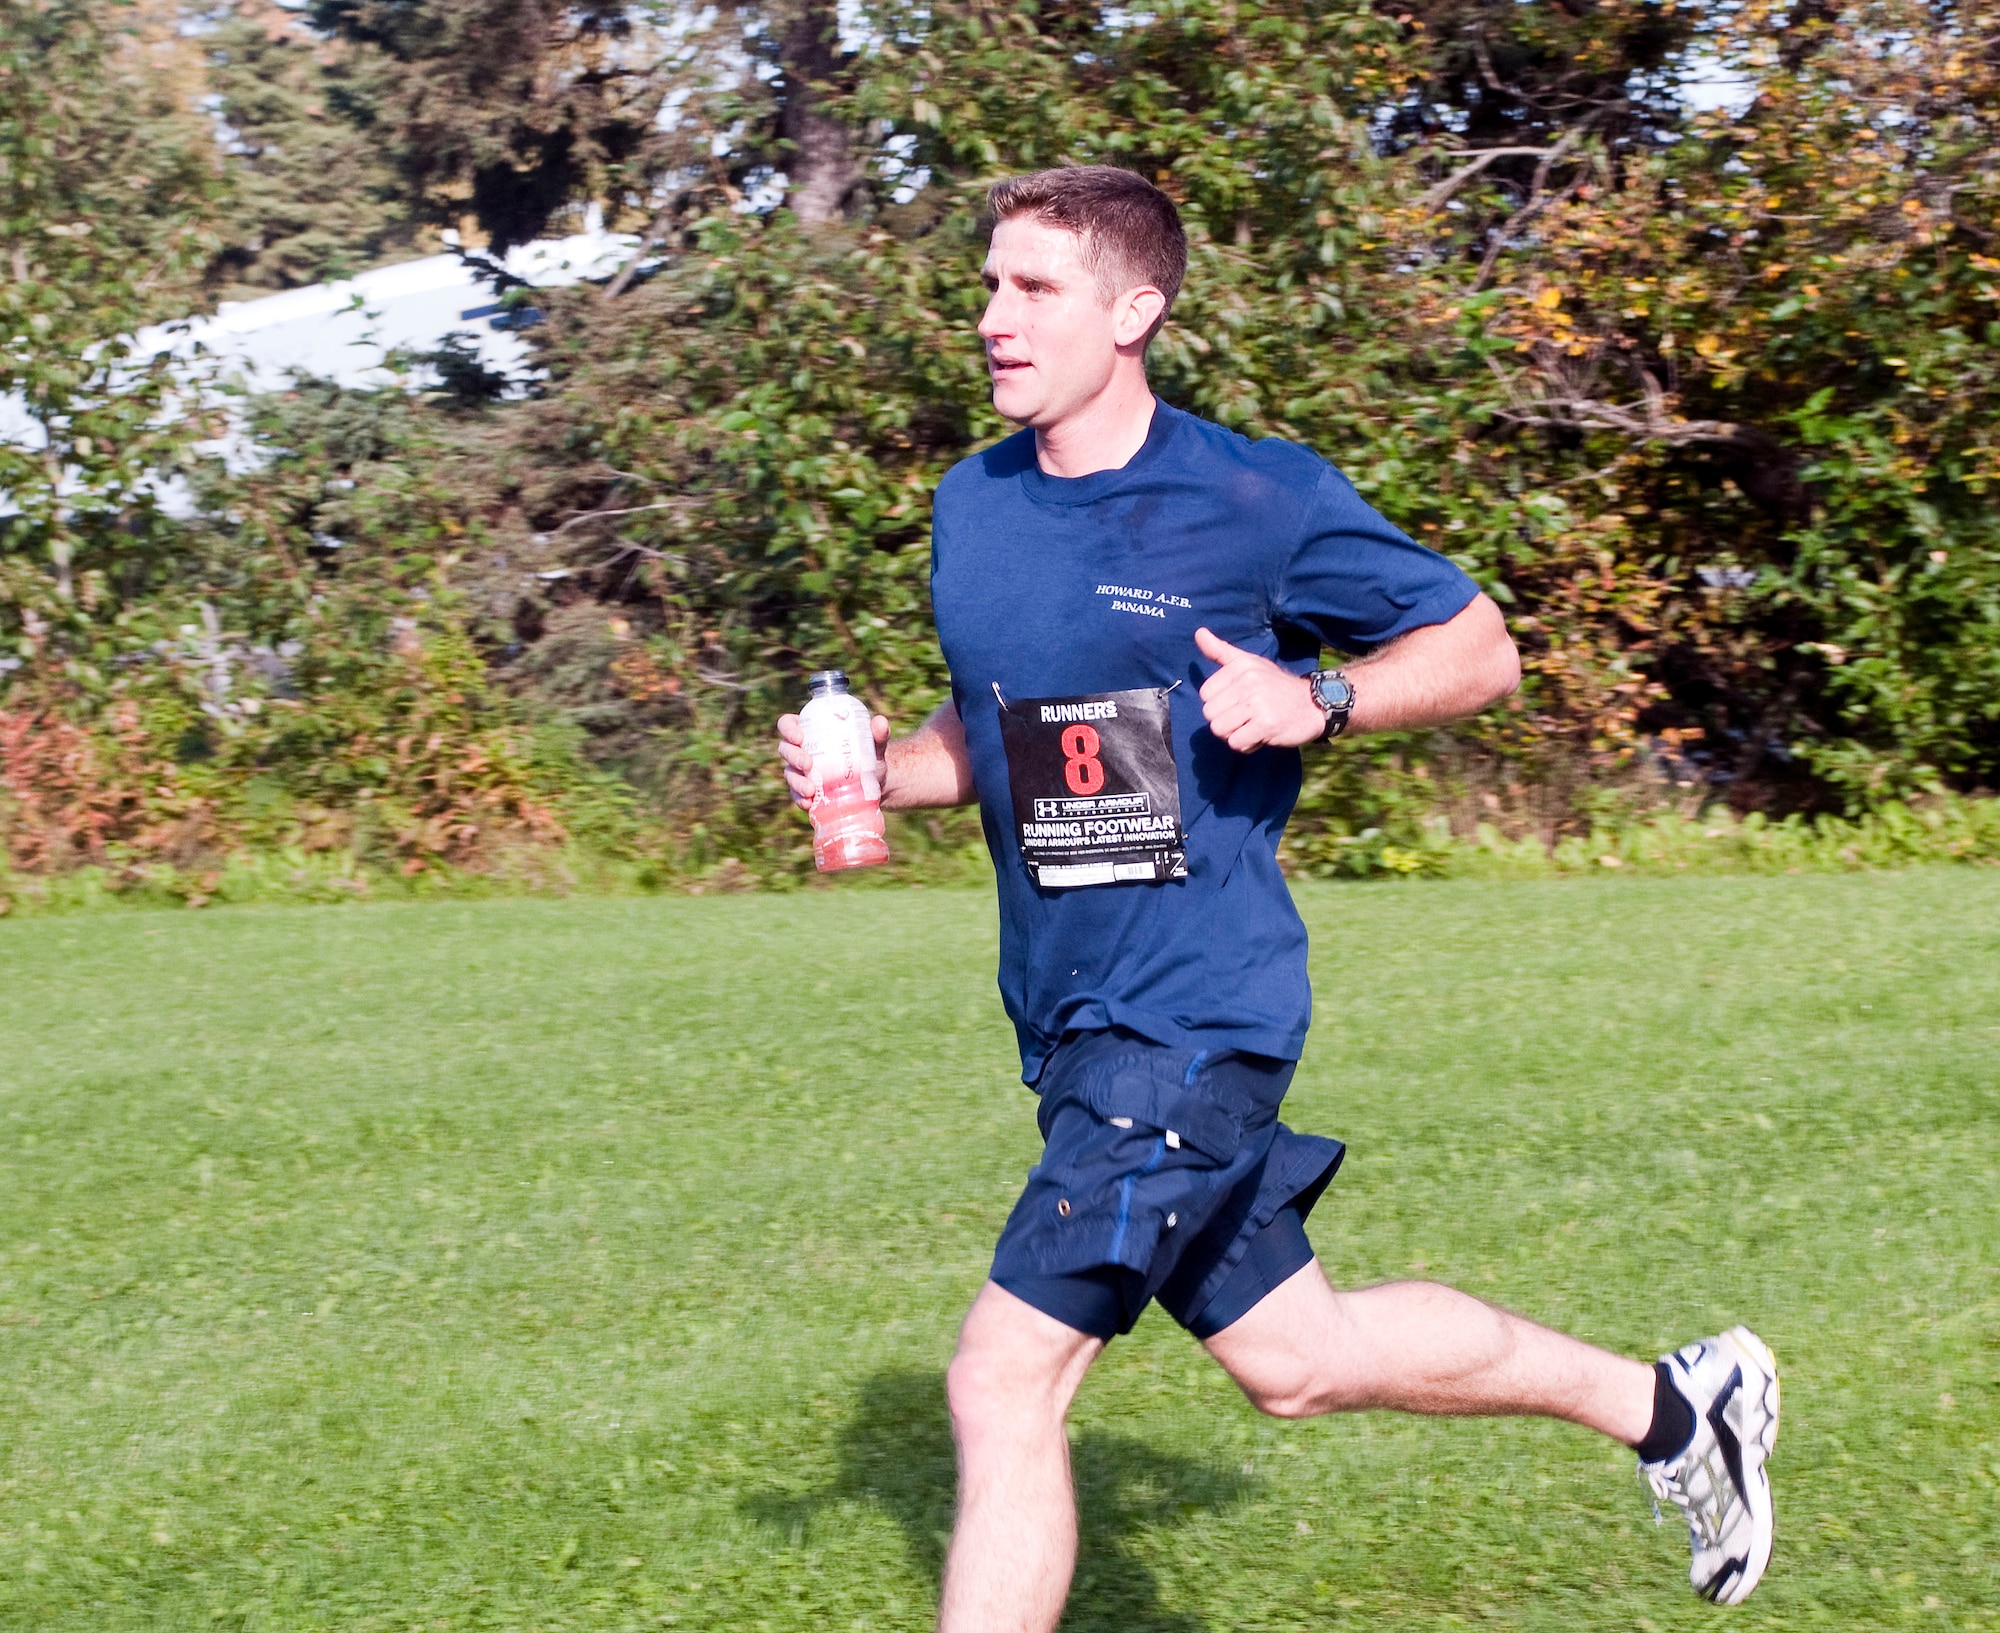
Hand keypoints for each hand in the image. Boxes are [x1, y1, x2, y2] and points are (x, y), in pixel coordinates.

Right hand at [776, 710, 891, 808]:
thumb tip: (880, 722)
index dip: (788, 729)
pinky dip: (800, 799)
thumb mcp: (874, 744)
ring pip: (789, 773)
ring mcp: (801, 772)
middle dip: (793, 756)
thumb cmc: (869, 756)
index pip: (788, 724)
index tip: (800, 737)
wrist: (875, 784)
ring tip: (810, 790)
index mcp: (811, 731)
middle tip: (808, 764)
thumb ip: (877, 734)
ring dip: (796, 782)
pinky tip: (808, 803)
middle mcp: (802, 750)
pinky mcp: (806, 791)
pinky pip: (796, 795)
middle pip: (785, 749)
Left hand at [1194, 627, 1325, 751]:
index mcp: (1241, 666)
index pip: (1205, 694)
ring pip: (1220, 729)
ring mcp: (1258, 703)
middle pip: (1210, 714)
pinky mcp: (1267, 724)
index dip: (1219, 703)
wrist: (1314, 704)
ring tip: (1252, 725)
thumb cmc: (1275, 686)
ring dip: (1234, 734)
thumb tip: (1198, 633)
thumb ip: (1221, 651)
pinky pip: (1236, 743)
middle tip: (1247, 716)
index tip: (1238, 702)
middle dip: (1225, 721)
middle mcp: (1249, 681)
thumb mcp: (1249, 663)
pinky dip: (1246, 745)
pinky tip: (1260, 735)